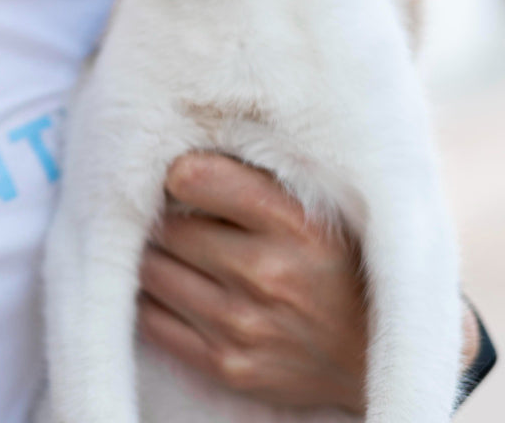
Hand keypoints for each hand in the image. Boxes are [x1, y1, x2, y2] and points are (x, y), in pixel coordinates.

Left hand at [137, 151, 367, 411]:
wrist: (374, 357)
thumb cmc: (336, 265)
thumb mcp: (317, 209)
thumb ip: (251, 177)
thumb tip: (175, 157)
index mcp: (297, 223)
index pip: (192, 177)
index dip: (180, 174)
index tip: (187, 180)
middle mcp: (268, 274)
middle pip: (165, 227)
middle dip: (165, 218)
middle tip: (179, 219)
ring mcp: (245, 326)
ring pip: (149, 270)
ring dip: (156, 257)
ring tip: (178, 253)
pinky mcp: (227, 366)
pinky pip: (150, 321)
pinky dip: (152, 299)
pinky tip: (176, 288)